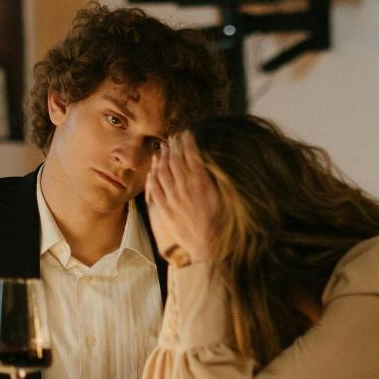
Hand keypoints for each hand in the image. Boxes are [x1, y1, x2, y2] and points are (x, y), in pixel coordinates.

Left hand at [145, 131, 219, 266]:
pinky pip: (155, 189)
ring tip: (163, 148)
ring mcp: (173, 199)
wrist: (209, 245)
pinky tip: (153, 169)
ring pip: (163, 172)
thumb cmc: (221, 221)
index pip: (192, 155)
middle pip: (175, 161)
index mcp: (202, 183)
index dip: (188, 142)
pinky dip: (153, 176)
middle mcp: (185, 189)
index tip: (187, 133)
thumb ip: (216, 178)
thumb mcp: (225, 196)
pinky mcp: (165, 210)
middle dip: (174, 146)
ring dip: (162, 158)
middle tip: (173, 137)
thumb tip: (209, 161)